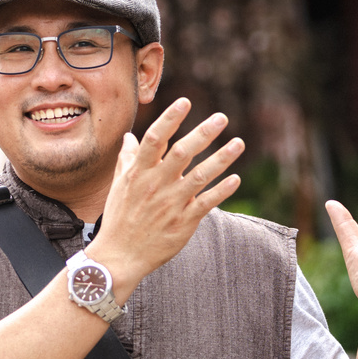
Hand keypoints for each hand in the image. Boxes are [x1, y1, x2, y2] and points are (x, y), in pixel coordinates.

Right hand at [90, 97, 243, 288]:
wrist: (119, 256)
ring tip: (238, 143)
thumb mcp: (119, 186)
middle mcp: (156, 185)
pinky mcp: (183, 222)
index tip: (185, 102)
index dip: (170, 119)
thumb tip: (129, 136)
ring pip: (200, 176)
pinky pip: (206, 203)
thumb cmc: (119, 219)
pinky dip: (222, 191)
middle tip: (222, 117)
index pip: (155, 139)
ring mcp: (171, 203)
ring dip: (221, 158)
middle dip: (204, 133)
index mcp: (139, 173)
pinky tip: (235, 179)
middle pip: (183, 153)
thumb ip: (128, 159)